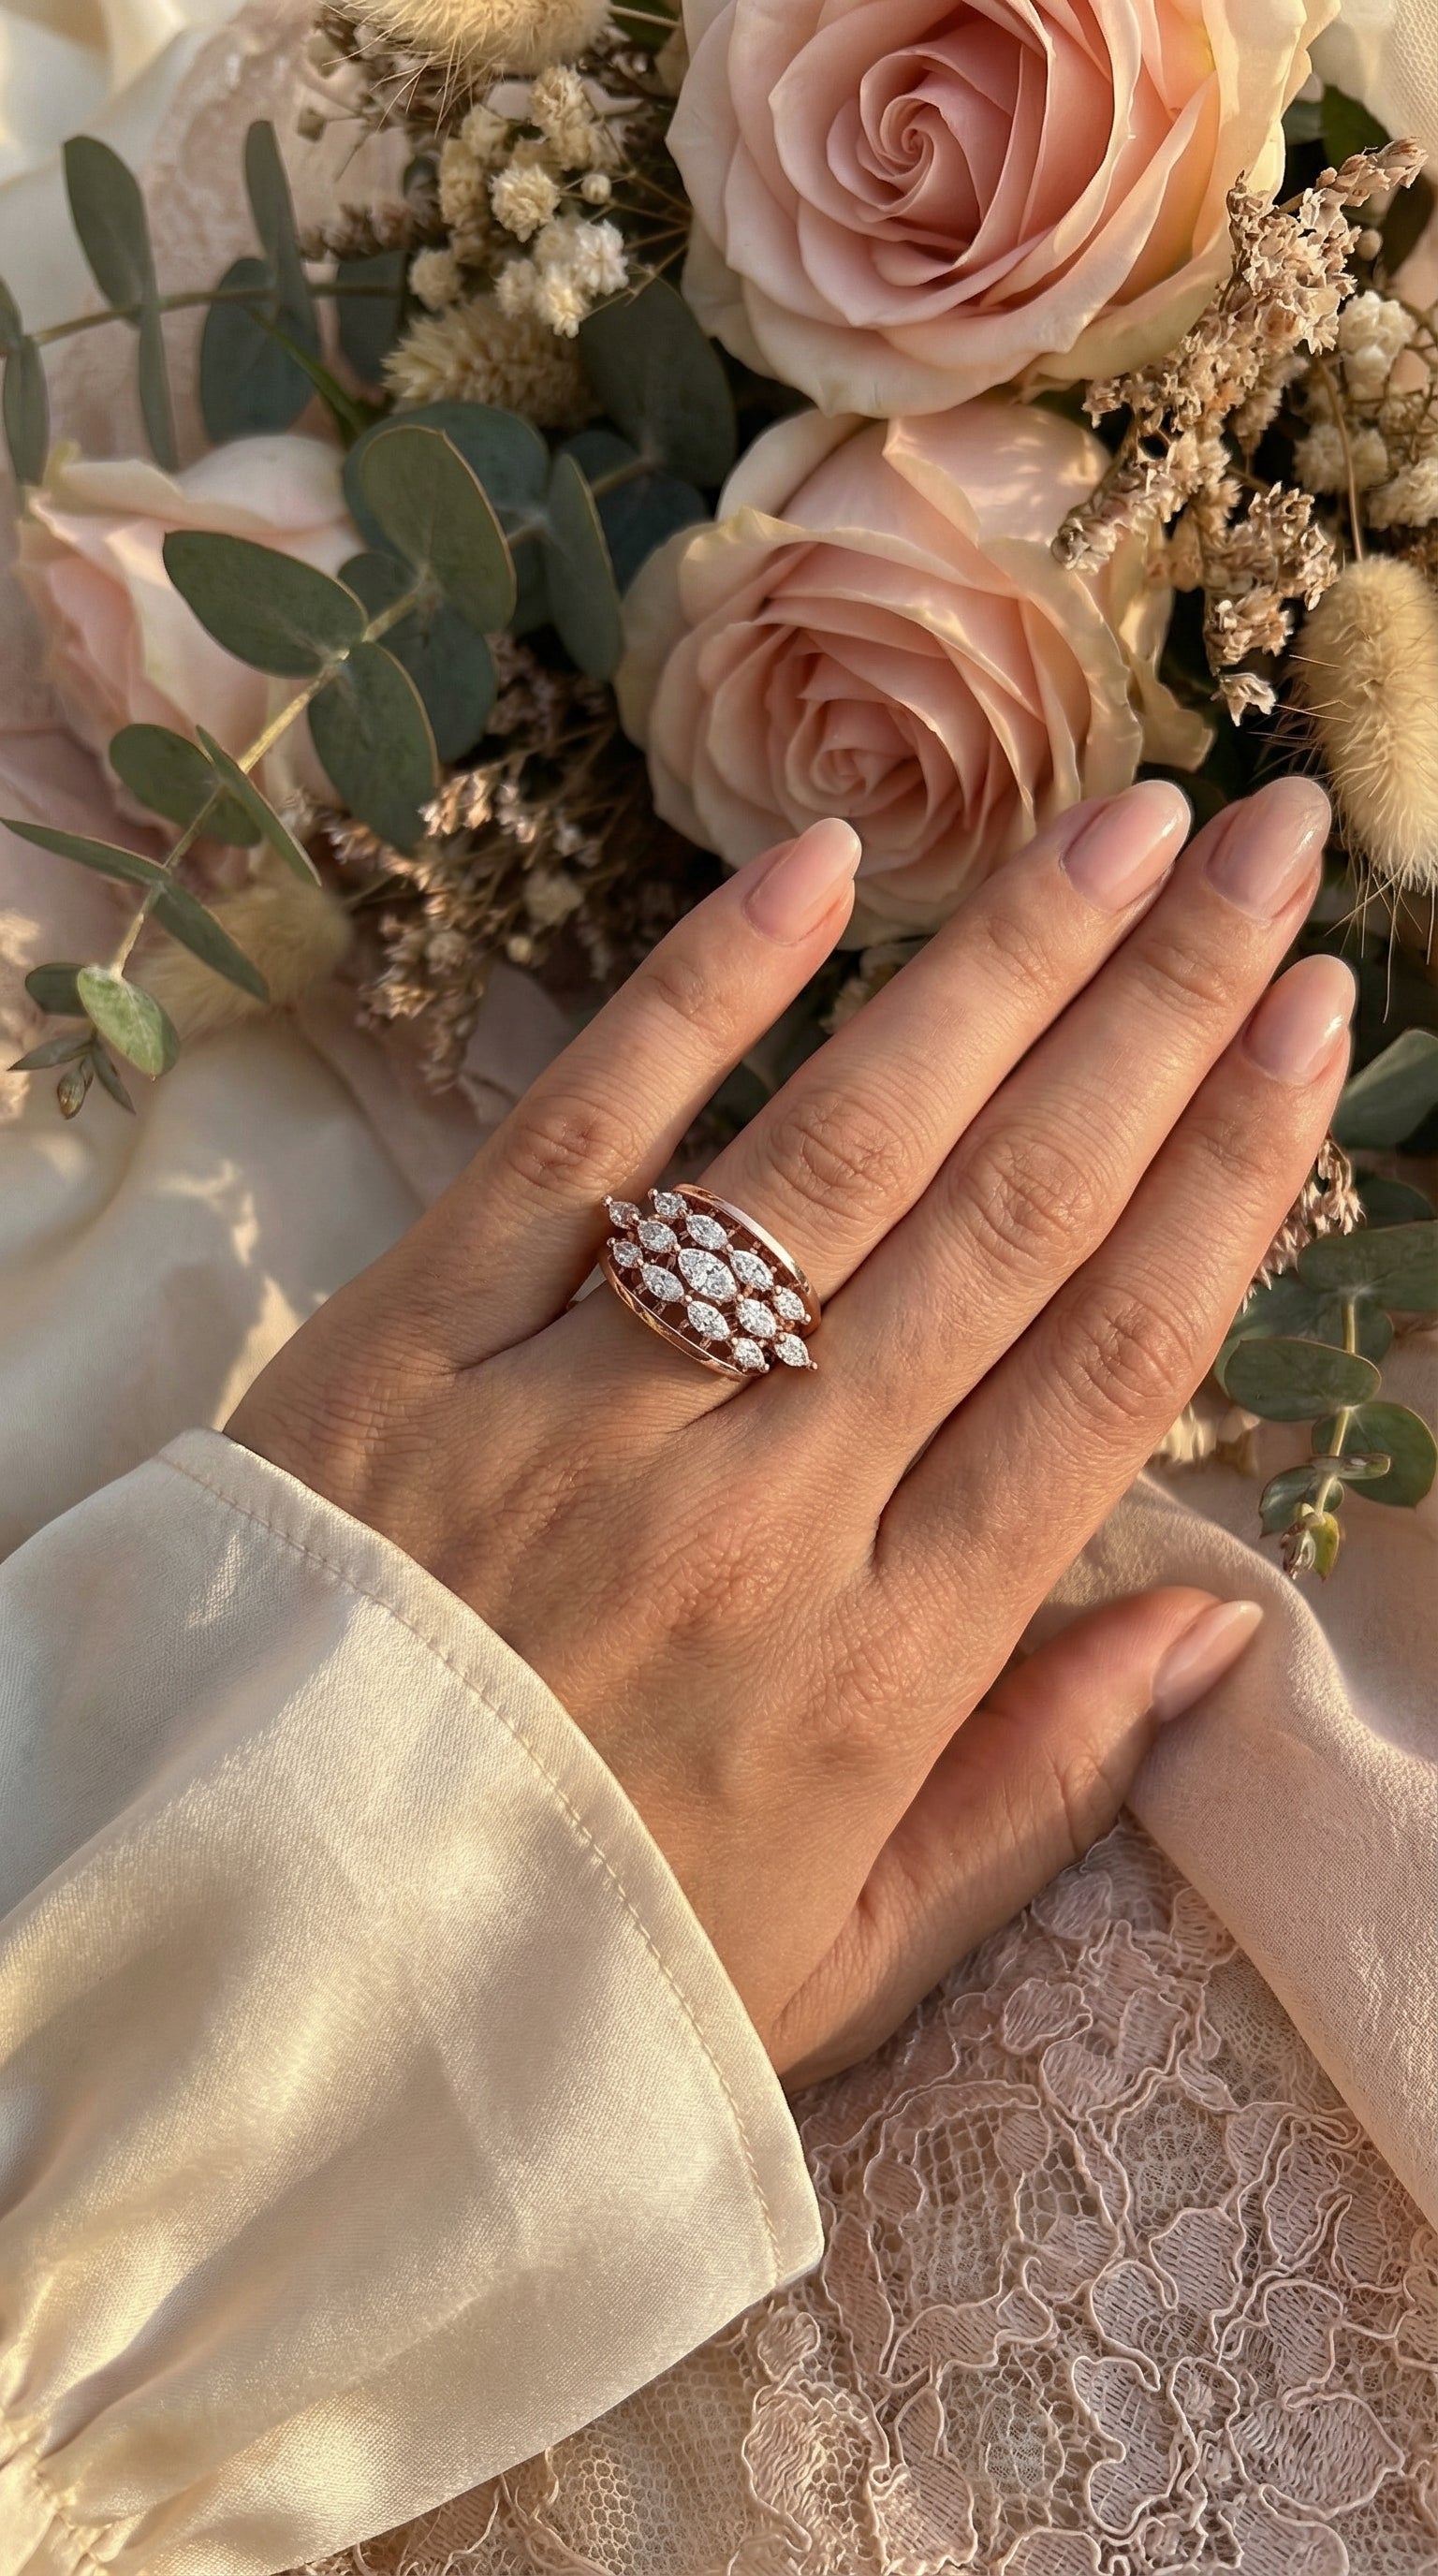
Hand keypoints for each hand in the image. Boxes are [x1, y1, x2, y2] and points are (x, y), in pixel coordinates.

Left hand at [230, 777, 1351, 2085]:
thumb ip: (1034, 1788)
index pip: (1105, 1369)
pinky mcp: (412, 1345)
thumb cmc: (567, 1967)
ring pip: (831, 1157)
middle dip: (1160, 1015)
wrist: (248, 1983)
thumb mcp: (837, 1954)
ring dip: (990, 973)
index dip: (1230, 1177)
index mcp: (882, 1663)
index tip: (1315, 1023)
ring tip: (1117, 826)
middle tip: (1267, 849)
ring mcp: (580, 1413)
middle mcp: (759, 1513)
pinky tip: (819, 868)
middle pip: (1005, 1219)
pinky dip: (695, 999)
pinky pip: (575, 1143)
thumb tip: (1213, 1629)